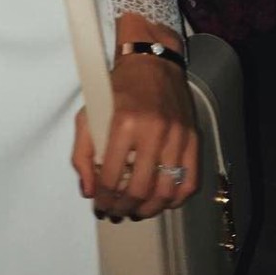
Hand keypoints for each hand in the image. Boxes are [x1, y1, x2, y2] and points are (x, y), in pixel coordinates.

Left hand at [72, 55, 198, 219]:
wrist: (151, 61)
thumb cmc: (117, 88)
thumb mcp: (88, 113)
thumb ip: (82, 153)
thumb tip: (89, 192)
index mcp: (123, 123)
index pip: (112, 177)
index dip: (104, 199)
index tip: (100, 206)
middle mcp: (152, 130)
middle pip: (140, 189)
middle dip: (125, 208)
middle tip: (117, 213)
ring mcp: (176, 135)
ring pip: (166, 190)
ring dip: (150, 209)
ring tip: (137, 212)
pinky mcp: (192, 138)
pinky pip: (190, 181)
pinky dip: (176, 199)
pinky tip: (162, 202)